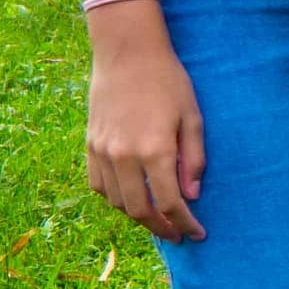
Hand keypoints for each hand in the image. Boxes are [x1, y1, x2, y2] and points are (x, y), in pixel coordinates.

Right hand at [84, 0, 206, 241]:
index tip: (198, 234)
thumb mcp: (192, 118)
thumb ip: (193, 160)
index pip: (171, 203)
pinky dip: (115, 199)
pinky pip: (98, 185)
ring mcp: (102, 151)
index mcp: (155, 150)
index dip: (185, 224)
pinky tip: (131, 199)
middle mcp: (124, 156)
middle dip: (161, 228)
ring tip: (157, 219)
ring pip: (117, 201)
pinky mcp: (90, 145)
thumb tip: (191, 196)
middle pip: (140, 210)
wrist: (127, 54)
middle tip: (177, 235)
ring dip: (137, 216)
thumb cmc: (168, 82)